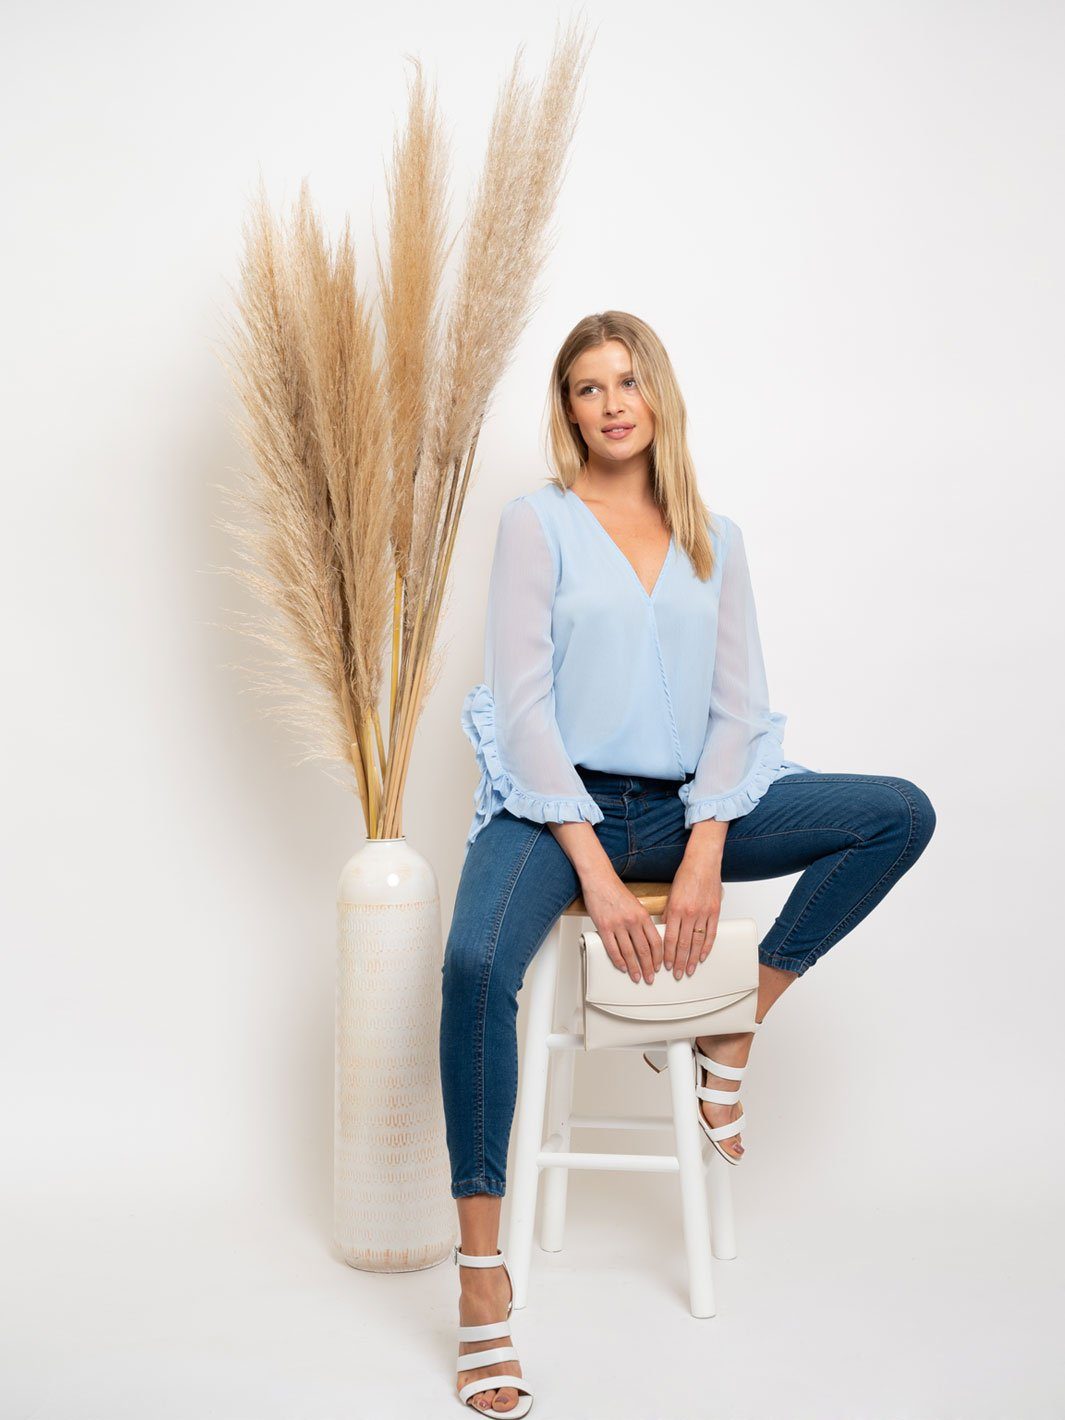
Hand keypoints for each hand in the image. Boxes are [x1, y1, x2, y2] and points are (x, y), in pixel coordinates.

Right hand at [579, 867, 662, 984]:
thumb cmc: (616, 891)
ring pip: (629, 952)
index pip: (656, 941)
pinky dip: (618, 960)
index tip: (659, 966)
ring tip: (636, 976)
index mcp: (643, 915)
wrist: (599, 879)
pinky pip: (613, 948)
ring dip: (634, 968)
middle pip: (644, 950)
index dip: (659, 957)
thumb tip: (647, 939)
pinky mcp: (604, 927)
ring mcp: (618, 924)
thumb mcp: (636, 905)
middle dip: (648, 967)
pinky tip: (622, 966)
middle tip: (650, 977)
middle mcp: (632, 920)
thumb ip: (642, 921)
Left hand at [662, 849, 722, 978]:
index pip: (670, 938)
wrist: (703, 862)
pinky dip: (707, 947)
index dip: (668, 954)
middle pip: (684, 944)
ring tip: (689, 970)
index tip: (666, 965)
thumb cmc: (686, 875)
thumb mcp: (671, 894)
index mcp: (675, 909)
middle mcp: (690, 913)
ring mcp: (704, 913)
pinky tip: (703, 957)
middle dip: (679, 962)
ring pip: (697, 942)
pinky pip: (711, 934)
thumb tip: (664, 931)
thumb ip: (668, 913)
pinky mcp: (715, 912)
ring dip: (693, 959)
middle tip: (677, 974)